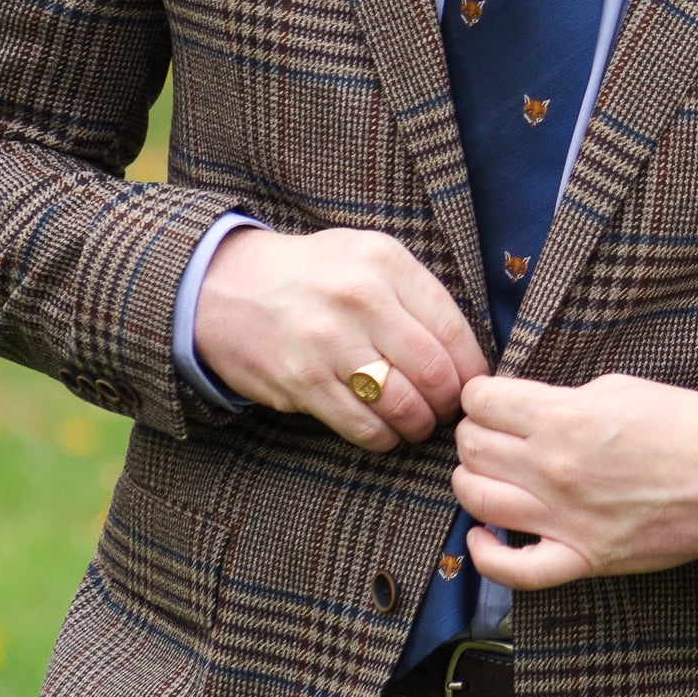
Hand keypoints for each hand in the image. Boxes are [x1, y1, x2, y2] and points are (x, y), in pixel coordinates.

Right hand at [195, 227, 489, 452]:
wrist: (223, 287)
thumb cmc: (313, 276)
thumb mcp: (367, 258)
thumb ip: (415, 294)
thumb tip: (468, 352)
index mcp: (385, 262)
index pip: (453, 328)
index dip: (472, 368)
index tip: (474, 384)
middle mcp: (359, 298)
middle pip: (434, 372)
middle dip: (449, 402)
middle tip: (447, 410)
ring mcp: (327, 341)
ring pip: (402, 405)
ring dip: (419, 425)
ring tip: (418, 423)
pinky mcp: (301, 381)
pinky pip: (362, 425)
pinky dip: (383, 438)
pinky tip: (385, 432)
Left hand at [451, 373, 697, 589]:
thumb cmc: (682, 425)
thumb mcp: (617, 388)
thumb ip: (561, 399)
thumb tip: (523, 411)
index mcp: (564, 417)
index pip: (483, 402)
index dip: (480, 395)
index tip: (490, 399)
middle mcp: (554, 469)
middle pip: (473, 448)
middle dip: (475, 433)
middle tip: (493, 431)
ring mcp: (564, 518)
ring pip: (477, 500)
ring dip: (473, 481)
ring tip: (489, 473)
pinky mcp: (582, 557)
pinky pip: (514, 570)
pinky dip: (486, 555)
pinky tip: (482, 535)